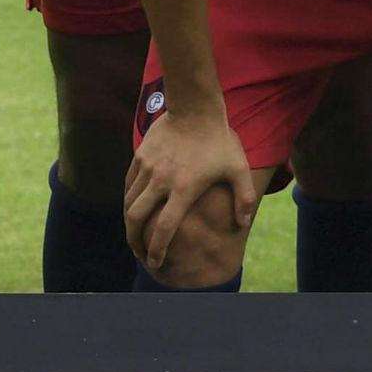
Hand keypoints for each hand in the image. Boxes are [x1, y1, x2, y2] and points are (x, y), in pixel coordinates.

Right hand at [121, 91, 259, 277]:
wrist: (194, 108)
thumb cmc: (219, 140)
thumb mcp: (238, 169)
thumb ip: (244, 199)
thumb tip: (242, 224)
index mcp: (184, 189)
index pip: (164, 228)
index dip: (157, 249)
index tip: (155, 262)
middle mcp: (161, 181)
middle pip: (136, 218)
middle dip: (134, 241)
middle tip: (139, 253)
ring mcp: (147, 168)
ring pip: (129, 202)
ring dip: (129, 222)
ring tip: (134, 234)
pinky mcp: (140, 157)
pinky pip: (128, 184)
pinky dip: (128, 200)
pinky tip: (133, 208)